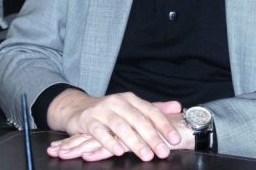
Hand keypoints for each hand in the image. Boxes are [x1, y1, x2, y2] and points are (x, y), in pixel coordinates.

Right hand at [45, 90, 187, 160]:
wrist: (77, 108)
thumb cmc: (109, 111)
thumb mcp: (132, 108)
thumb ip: (154, 109)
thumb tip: (178, 106)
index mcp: (130, 99)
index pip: (150, 111)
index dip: (163, 125)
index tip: (174, 139)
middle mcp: (117, 102)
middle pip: (137, 120)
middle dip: (152, 137)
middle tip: (162, 152)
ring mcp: (102, 110)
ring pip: (120, 126)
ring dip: (134, 142)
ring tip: (145, 155)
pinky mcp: (88, 120)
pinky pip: (99, 132)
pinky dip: (109, 142)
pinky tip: (118, 151)